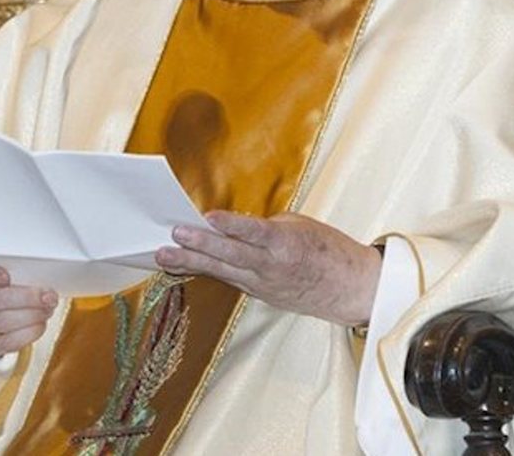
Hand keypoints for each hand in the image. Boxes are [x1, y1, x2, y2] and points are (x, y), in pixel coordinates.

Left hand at [155, 211, 381, 326]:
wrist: (350, 288)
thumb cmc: (327, 249)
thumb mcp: (298, 226)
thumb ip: (264, 227)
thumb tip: (231, 226)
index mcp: (286, 243)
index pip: (254, 232)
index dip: (231, 225)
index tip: (208, 217)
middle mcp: (272, 267)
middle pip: (231, 255)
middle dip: (200, 245)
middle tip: (174, 235)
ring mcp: (264, 285)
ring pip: (223, 271)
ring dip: (191, 263)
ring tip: (163, 256)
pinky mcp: (260, 295)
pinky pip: (230, 280)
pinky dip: (207, 271)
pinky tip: (183, 266)